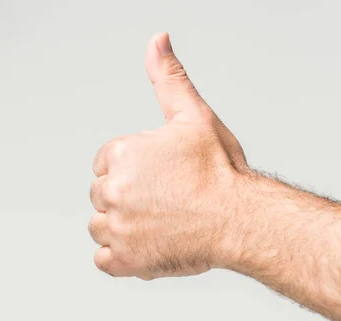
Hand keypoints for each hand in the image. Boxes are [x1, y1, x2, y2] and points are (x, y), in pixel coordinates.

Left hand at [88, 32, 249, 279]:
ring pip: (101, 226)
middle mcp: (112, 190)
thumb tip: (157, 39)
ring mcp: (116, 228)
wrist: (240, 219)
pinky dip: (121, 257)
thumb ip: (169, 78)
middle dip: (127, 197)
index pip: (107, 162)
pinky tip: (148, 246)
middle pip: (102, 194)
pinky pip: (105, 260)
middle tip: (166, 202)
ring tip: (160, 224)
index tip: (160, 179)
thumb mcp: (195, 116)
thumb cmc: (221, 172)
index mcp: (122, 153)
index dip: (134, 170)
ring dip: (123, 227)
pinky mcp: (124, 261)